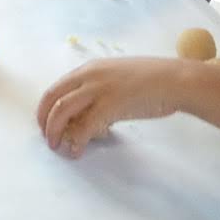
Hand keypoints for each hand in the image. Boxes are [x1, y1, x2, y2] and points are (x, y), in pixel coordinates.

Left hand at [37, 58, 189, 157]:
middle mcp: (89, 76)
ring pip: (61, 111)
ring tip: (55, 146)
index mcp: (90, 68)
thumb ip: (102, 91)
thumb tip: (93, 114)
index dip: (47, 106)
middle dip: (44, 119)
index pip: (57, 87)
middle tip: (46, 136)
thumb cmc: (154, 81)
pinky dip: (76, 141)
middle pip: (52, 98)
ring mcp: (98, 90)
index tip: (46, 121)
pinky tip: (77, 151)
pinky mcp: (110, 106)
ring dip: (54, 131)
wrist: (176, 80)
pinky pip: (84, 127)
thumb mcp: (119, 77)